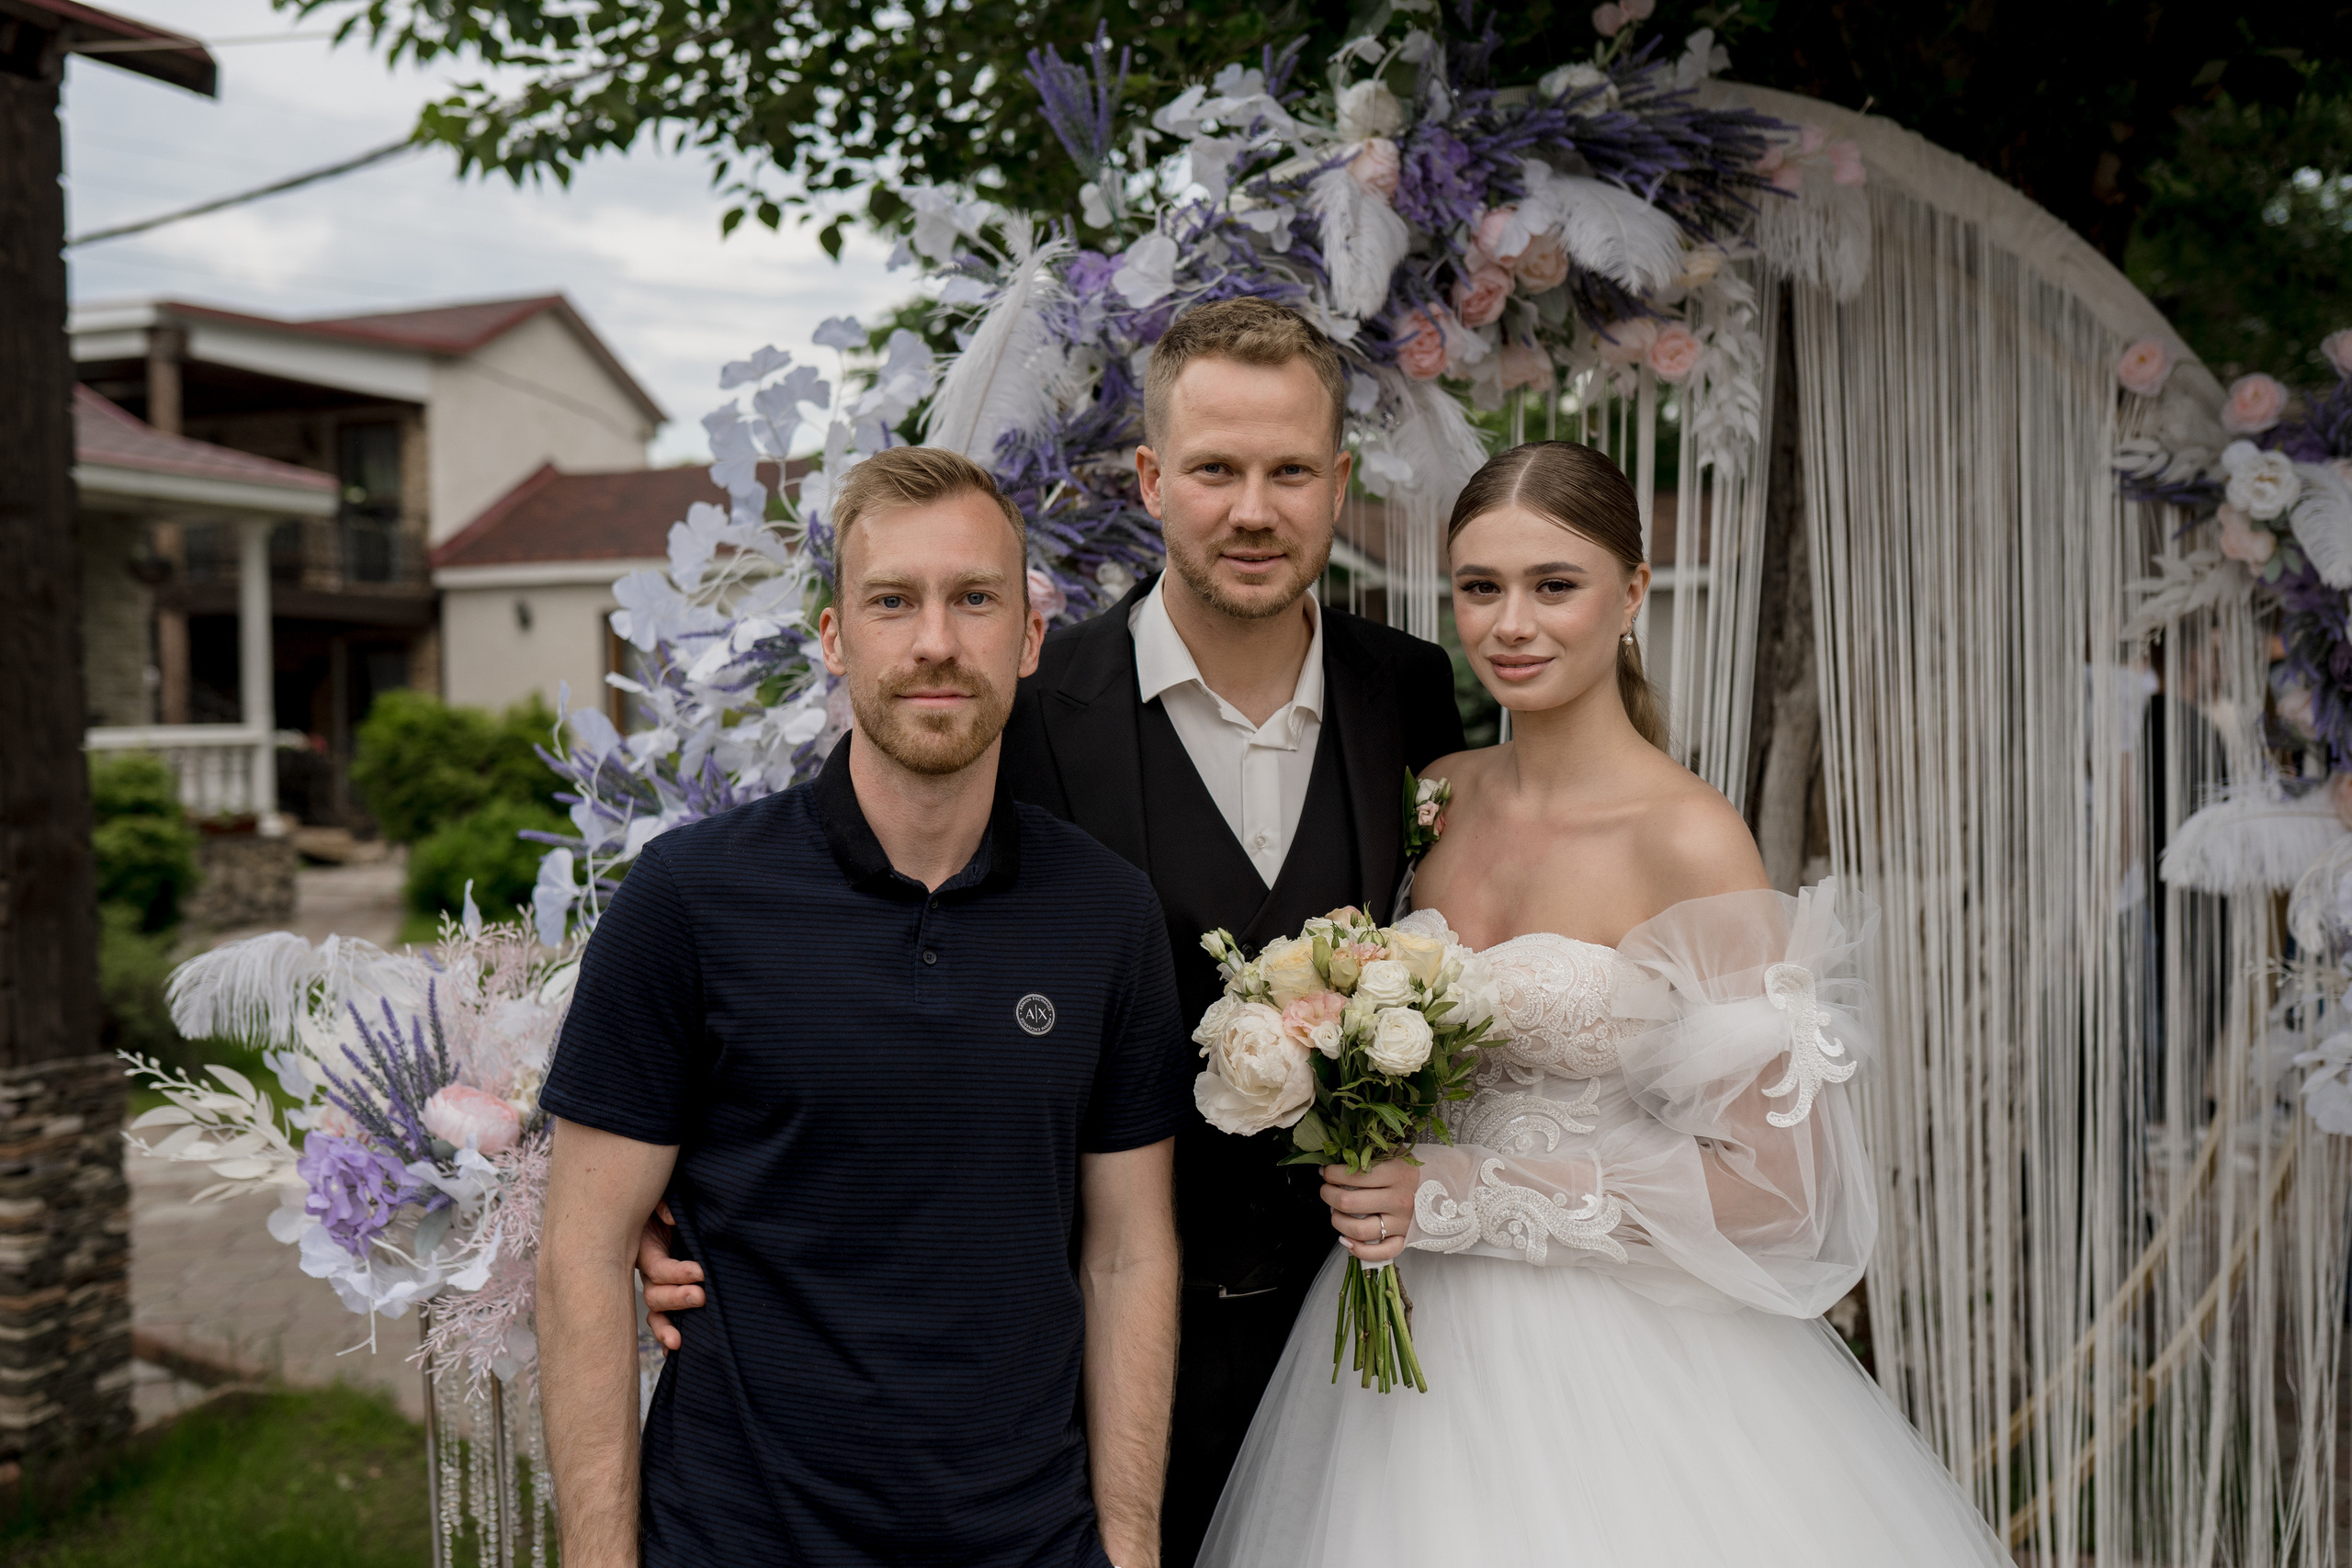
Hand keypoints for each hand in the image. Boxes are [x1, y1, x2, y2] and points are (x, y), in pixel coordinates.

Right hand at [635, 1202, 703, 1350]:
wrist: (674, 1209)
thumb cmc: (666, 1203)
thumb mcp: (662, 1198)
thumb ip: (663, 1205)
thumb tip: (671, 1219)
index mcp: (646, 1248)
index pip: (657, 1268)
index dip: (676, 1273)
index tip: (699, 1272)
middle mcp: (649, 1271)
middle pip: (655, 1294)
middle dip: (677, 1298)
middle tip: (701, 1297)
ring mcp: (658, 1285)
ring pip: (657, 1312)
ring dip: (667, 1326)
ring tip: (679, 1341)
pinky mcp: (669, 1292)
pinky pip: (662, 1319)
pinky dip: (667, 1335)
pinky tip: (674, 1351)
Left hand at [1321, 1160, 1416, 1265]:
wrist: (1452, 1187)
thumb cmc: (1419, 1169)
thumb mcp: (1398, 1153)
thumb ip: (1372, 1153)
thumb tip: (1340, 1155)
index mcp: (1397, 1173)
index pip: (1353, 1175)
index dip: (1331, 1173)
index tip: (1325, 1171)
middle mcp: (1399, 1199)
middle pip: (1349, 1202)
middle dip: (1329, 1194)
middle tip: (1327, 1189)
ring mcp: (1402, 1223)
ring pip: (1358, 1229)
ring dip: (1338, 1220)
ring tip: (1335, 1211)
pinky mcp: (1406, 1239)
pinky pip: (1380, 1253)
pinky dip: (1358, 1250)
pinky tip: (1345, 1240)